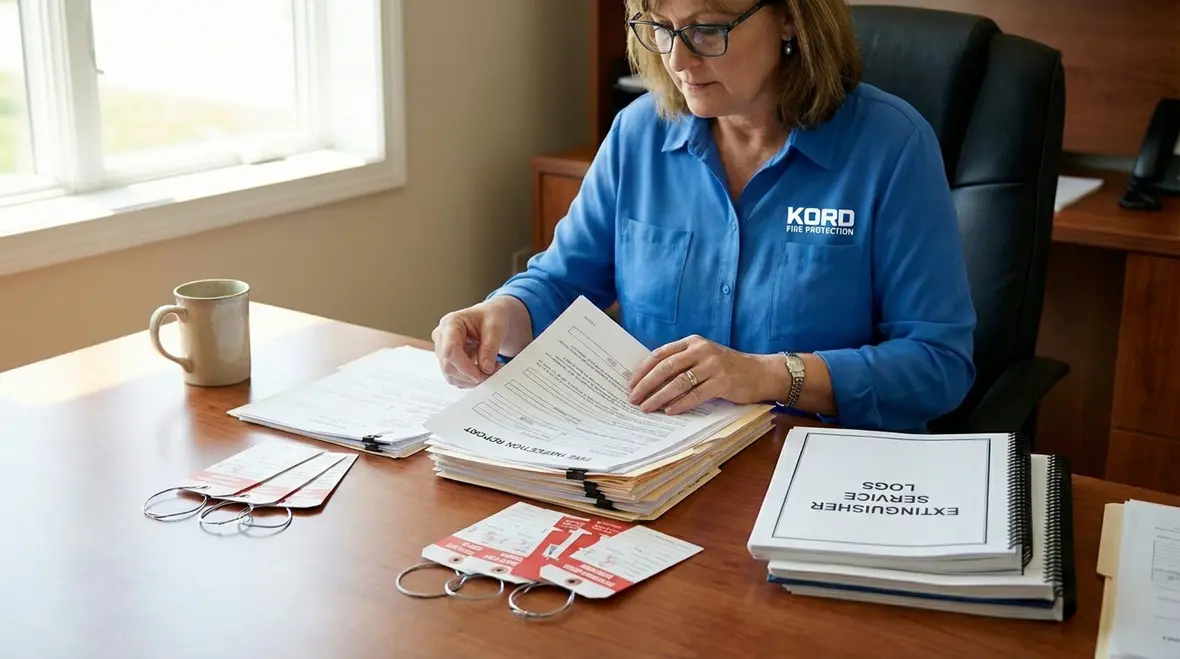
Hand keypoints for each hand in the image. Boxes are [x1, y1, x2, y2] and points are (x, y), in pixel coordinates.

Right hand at [431, 297, 527, 387]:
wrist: (491, 318)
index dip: (465, 366)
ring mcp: (443, 351)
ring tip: (491, 370)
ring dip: (472, 379)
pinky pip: (457, 378)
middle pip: (448, 366)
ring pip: (451, 376)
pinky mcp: (449, 361)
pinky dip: (471, 380)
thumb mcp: (496, 326)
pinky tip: (483, 371)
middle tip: (493, 372)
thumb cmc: (491, 316)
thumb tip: (485, 369)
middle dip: (471, 375)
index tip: (482, 374)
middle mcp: (442, 337)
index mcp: (450, 323)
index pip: (450, 350)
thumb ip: (490, 347)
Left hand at [626, 335, 773, 414]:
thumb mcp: (703, 356)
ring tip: (647, 408)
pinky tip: (669, 411)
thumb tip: (650, 380)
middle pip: (666, 368)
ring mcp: (713, 366)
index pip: (660, 354)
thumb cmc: (727, 367)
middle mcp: (702, 351)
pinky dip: (680, 404)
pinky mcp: (723, 382)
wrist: (760, 372)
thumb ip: (682, 362)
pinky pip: (696, 394)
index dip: (643, 370)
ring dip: (659, 397)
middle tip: (633, 398)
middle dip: (646, 385)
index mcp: (693, 342)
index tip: (631, 384)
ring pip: (678, 382)